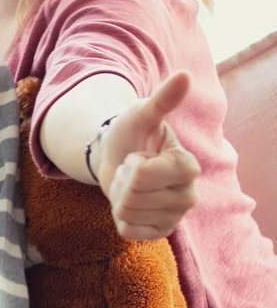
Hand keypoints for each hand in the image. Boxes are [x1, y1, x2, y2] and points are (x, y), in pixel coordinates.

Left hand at [96, 71, 199, 240]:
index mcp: (188, 167)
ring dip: (119, 198)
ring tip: (129, 185)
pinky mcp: (160, 232)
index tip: (139, 157)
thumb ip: (162, 99)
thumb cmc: (131, 134)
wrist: (118, 157)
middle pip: (133, 196)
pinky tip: (130, 204)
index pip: (144, 175)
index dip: (130, 165)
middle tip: (130, 172)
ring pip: (128, 213)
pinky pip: (128, 231)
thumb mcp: (141, 114)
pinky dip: (119, 218)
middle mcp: (189, 195)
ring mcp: (176, 215)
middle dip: (121, 181)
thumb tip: (183, 75)